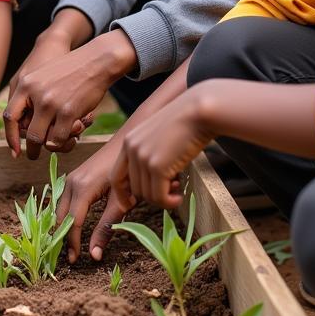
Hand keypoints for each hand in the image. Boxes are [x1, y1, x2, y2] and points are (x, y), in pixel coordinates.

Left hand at [4, 30, 134, 158]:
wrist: (95, 60)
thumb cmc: (70, 69)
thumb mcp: (41, 75)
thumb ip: (29, 95)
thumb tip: (21, 124)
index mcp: (25, 84)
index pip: (9, 116)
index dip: (10, 136)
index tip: (14, 150)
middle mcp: (34, 94)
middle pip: (26, 133)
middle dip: (31, 149)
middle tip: (33, 155)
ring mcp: (50, 104)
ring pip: (41, 140)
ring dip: (48, 148)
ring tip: (54, 148)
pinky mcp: (68, 112)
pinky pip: (58, 139)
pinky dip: (63, 142)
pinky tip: (69, 137)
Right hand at [55, 140, 129, 262]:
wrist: (128, 146)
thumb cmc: (128, 174)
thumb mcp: (121, 204)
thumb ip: (106, 229)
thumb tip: (94, 256)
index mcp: (83, 188)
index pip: (72, 223)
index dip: (72, 243)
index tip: (75, 261)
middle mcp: (71, 182)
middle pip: (60, 217)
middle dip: (63, 238)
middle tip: (69, 258)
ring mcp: (70, 178)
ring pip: (59, 209)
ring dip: (61, 227)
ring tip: (68, 246)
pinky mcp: (73, 177)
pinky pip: (62, 201)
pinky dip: (63, 216)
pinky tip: (69, 227)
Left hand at [110, 86, 214, 211]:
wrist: (198, 111)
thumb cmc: (185, 123)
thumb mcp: (159, 137)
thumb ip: (151, 155)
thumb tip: (154, 183)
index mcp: (129, 142)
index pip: (116, 176)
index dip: (121, 194)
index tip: (130, 204)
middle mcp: (131, 150)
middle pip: (134, 189)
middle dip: (152, 195)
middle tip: (171, 191)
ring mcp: (143, 158)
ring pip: (147, 195)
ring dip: (163, 199)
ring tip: (177, 191)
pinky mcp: (157, 166)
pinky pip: (159, 197)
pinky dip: (169, 203)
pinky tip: (179, 197)